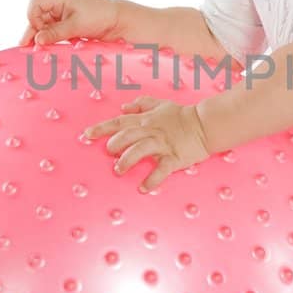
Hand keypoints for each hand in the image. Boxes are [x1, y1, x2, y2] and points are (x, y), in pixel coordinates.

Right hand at [20, 0, 119, 46]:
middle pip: (37, 15)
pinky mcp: (68, 22)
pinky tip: (49, 47)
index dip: (33, 18)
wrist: (118, 21)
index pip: (36, 3)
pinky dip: (51, 38)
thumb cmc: (100, 17)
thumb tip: (37, 40)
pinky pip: (53, 29)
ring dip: (42, 36)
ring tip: (36, 50)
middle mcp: (59, 3)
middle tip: (26, 47)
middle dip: (33, 30)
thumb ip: (55, 33)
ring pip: (45, 24)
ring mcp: (63, 12)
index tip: (39, 33)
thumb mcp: (76, 26)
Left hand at [82, 95, 209, 193]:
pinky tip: (143, 188)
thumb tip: (123, 107)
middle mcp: (151, 131)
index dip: (102, 128)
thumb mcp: (160, 104)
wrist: (205, 124)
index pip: (120, 122)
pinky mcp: (174, 157)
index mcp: (146, 119)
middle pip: (127, 135)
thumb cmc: (181, 115)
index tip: (87, 134)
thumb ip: (141, 103)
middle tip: (108, 152)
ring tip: (119, 170)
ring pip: (141, 150)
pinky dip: (152, 180)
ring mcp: (163, 144)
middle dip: (114, 144)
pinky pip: (161, 170)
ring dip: (128, 160)